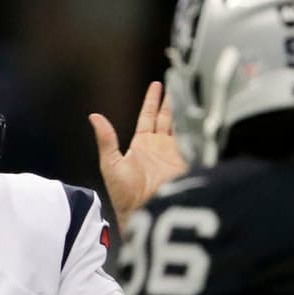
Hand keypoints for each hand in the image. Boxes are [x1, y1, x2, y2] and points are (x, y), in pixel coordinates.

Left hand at [91, 81, 186, 225]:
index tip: (156, 86)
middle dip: (170, 101)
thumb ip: (106, 139)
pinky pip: (191, 138)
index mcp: (141, 145)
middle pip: (166, 118)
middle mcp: (158, 147)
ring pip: (180, 126)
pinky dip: (194, 126)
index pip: (147, 117)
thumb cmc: (124, 194)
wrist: (143, 211)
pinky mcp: (186, 160)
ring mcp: (174, 153)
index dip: (151, 101)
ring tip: (189, 92)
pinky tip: (199, 114)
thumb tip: (94, 117)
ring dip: (184, 110)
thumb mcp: (111, 163)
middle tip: (176, 83)